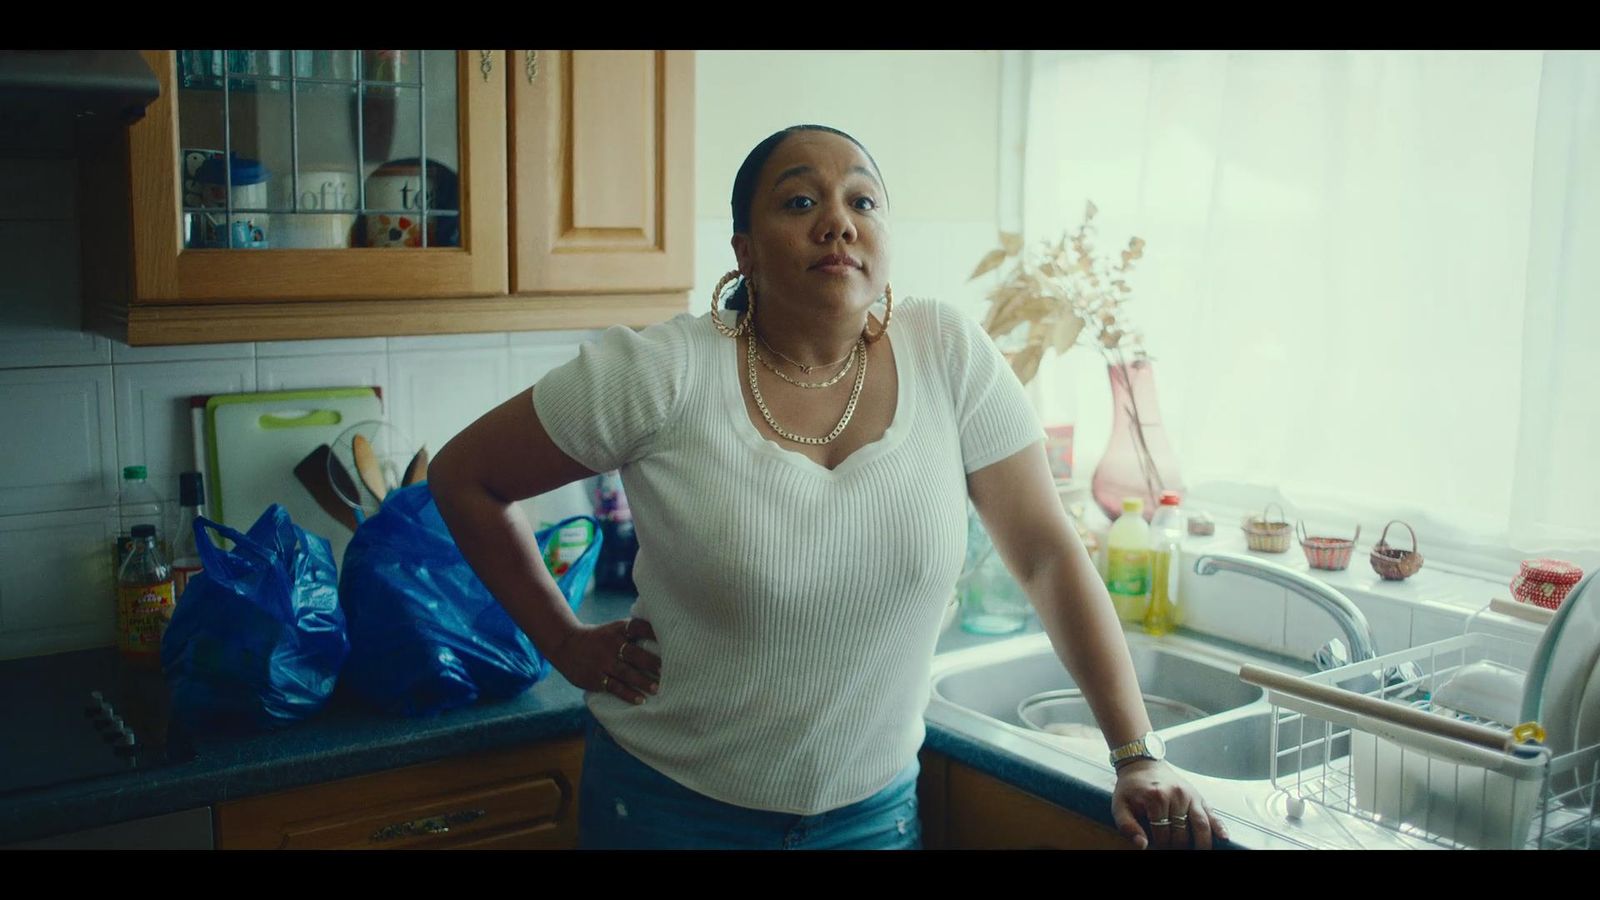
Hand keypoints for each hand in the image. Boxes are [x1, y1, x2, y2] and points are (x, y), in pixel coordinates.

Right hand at [548, 617, 659, 704]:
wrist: (565, 644)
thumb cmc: (599, 637)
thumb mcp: (614, 629)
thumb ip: (634, 631)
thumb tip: (665, 633)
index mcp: (618, 630)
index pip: (637, 627)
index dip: (652, 631)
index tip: (669, 637)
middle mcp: (611, 645)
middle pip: (633, 653)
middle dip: (651, 662)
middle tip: (669, 669)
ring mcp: (602, 662)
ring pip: (625, 673)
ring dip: (642, 681)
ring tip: (657, 689)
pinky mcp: (595, 678)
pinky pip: (613, 687)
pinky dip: (627, 694)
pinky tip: (640, 700)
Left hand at [1111, 760, 1228, 849]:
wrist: (1142, 764)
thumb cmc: (1131, 788)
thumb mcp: (1119, 806)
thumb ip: (1127, 827)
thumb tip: (1142, 845)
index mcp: (1156, 799)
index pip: (1163, 835)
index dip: (1159, 845)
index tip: (1155, 845)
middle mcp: (1176, 796)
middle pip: (1182, 833)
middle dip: (1178, 845)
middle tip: (1173, 848)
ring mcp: (1189, 795)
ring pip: (1201, 825)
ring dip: (1203, 843)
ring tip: (1202, 852)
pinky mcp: (1198, 796)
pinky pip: (1211, 813)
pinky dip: (1219, 826)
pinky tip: (1224, 837)